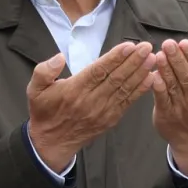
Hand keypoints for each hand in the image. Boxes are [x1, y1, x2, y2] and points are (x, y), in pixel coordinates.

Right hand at [26, 41, 154, 171]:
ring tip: (153, 58)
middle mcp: (91, 100)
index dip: (115, 58)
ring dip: (141, 73)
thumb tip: (59, 57)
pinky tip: (151, 78)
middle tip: (147, 47)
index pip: (98, 71)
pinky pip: (128, 102)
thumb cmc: (44, 110)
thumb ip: (44, 71)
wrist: (53, 141)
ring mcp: (103, 111)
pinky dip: (141, 89)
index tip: (130, 46)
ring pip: (125, 88)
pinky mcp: (112, 118)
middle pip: (116, 78)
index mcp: (74, 90)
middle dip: (134, 61)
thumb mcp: (35, 89)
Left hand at [150, 39, 187, 173]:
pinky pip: (162, 99)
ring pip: (173, 85)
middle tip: (168, 44)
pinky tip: (153, 76)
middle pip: (187, 76)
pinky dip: (158, 88)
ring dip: (166, 69)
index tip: (185, 43)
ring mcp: (182, 108)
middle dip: (177, 59)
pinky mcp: (167, 115)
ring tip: (159, 54)